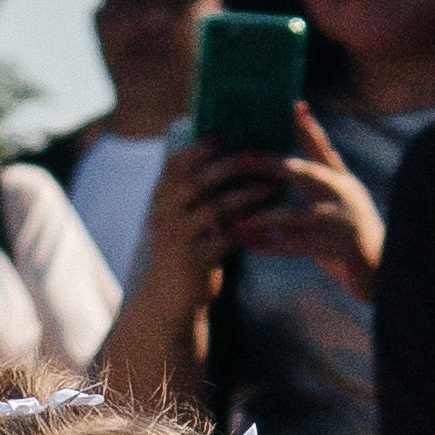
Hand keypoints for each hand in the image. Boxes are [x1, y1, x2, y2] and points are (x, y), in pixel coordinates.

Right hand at [129, 134, 285, 318]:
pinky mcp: (195, 262)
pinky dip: (251, 230)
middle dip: (229, 166)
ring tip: (272, 185)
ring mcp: (178, 239)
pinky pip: (227, 240)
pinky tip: (271, 223)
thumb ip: (196, 190)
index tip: (224, 134)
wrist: (168, 300)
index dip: (199, 147)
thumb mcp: (181, 217)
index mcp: (161, 199)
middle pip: (198, 182)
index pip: (175, 164)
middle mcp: (165, 215)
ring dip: (247, 195)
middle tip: (258, 155)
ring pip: (215, 209)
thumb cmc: (184, 250)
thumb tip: (231, 153)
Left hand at [233, 108, 384, 300]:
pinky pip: (298, 247)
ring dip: (265, 217)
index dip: (309, 127)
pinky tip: (252, 245)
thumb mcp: (340, 205)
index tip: (295, 105)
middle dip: (272, 165)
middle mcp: (343, 195)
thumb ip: (320, 185)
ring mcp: (342, 221)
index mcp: (342, 181)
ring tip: (239, 219)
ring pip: (296, 215)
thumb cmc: (352, 241)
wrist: (380, 272)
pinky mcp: (340, 248)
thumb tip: (291, 167)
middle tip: (245, 158)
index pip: (322, 149)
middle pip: (304, 173)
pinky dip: (274, 247)